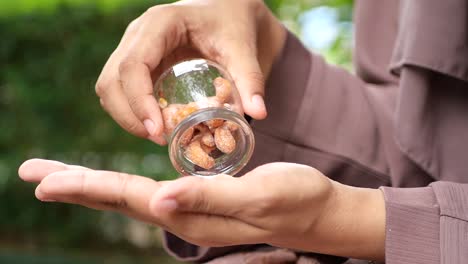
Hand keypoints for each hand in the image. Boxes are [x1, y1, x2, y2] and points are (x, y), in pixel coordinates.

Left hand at [19, 159, 384, 260]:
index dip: (87, 187)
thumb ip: (210, 198)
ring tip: (60, 179)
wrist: (317, 211)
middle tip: (33, 177)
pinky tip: (113, 187)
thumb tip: (159, 201)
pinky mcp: (201, 202)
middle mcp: (185, 217)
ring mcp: (191, 212)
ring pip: (130, 198)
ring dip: (92, 188)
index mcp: (193, 216)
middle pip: (119, 201)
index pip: (130, 199)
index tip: (45, 181)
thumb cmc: (294, 199)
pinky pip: (150, 194)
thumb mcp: (257, 196)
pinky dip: (121, 189)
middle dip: (76, 188)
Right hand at [95, 0, 285, 143]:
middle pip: (111, 80)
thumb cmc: (233, 23)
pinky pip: (121, 90)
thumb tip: (258, 113)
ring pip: (109, 88)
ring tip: (158, 135)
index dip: (138, 101)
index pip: (132, 65)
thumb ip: (250, 79)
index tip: (157, 130)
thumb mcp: (243, 48)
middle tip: (159, 138)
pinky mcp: (138, 62)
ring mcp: (134, 48)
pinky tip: (157, 124)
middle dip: (129, 115)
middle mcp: (138, 35)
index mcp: (159, 24)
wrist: (228, 10)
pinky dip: (132, 111)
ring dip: (127, 116)